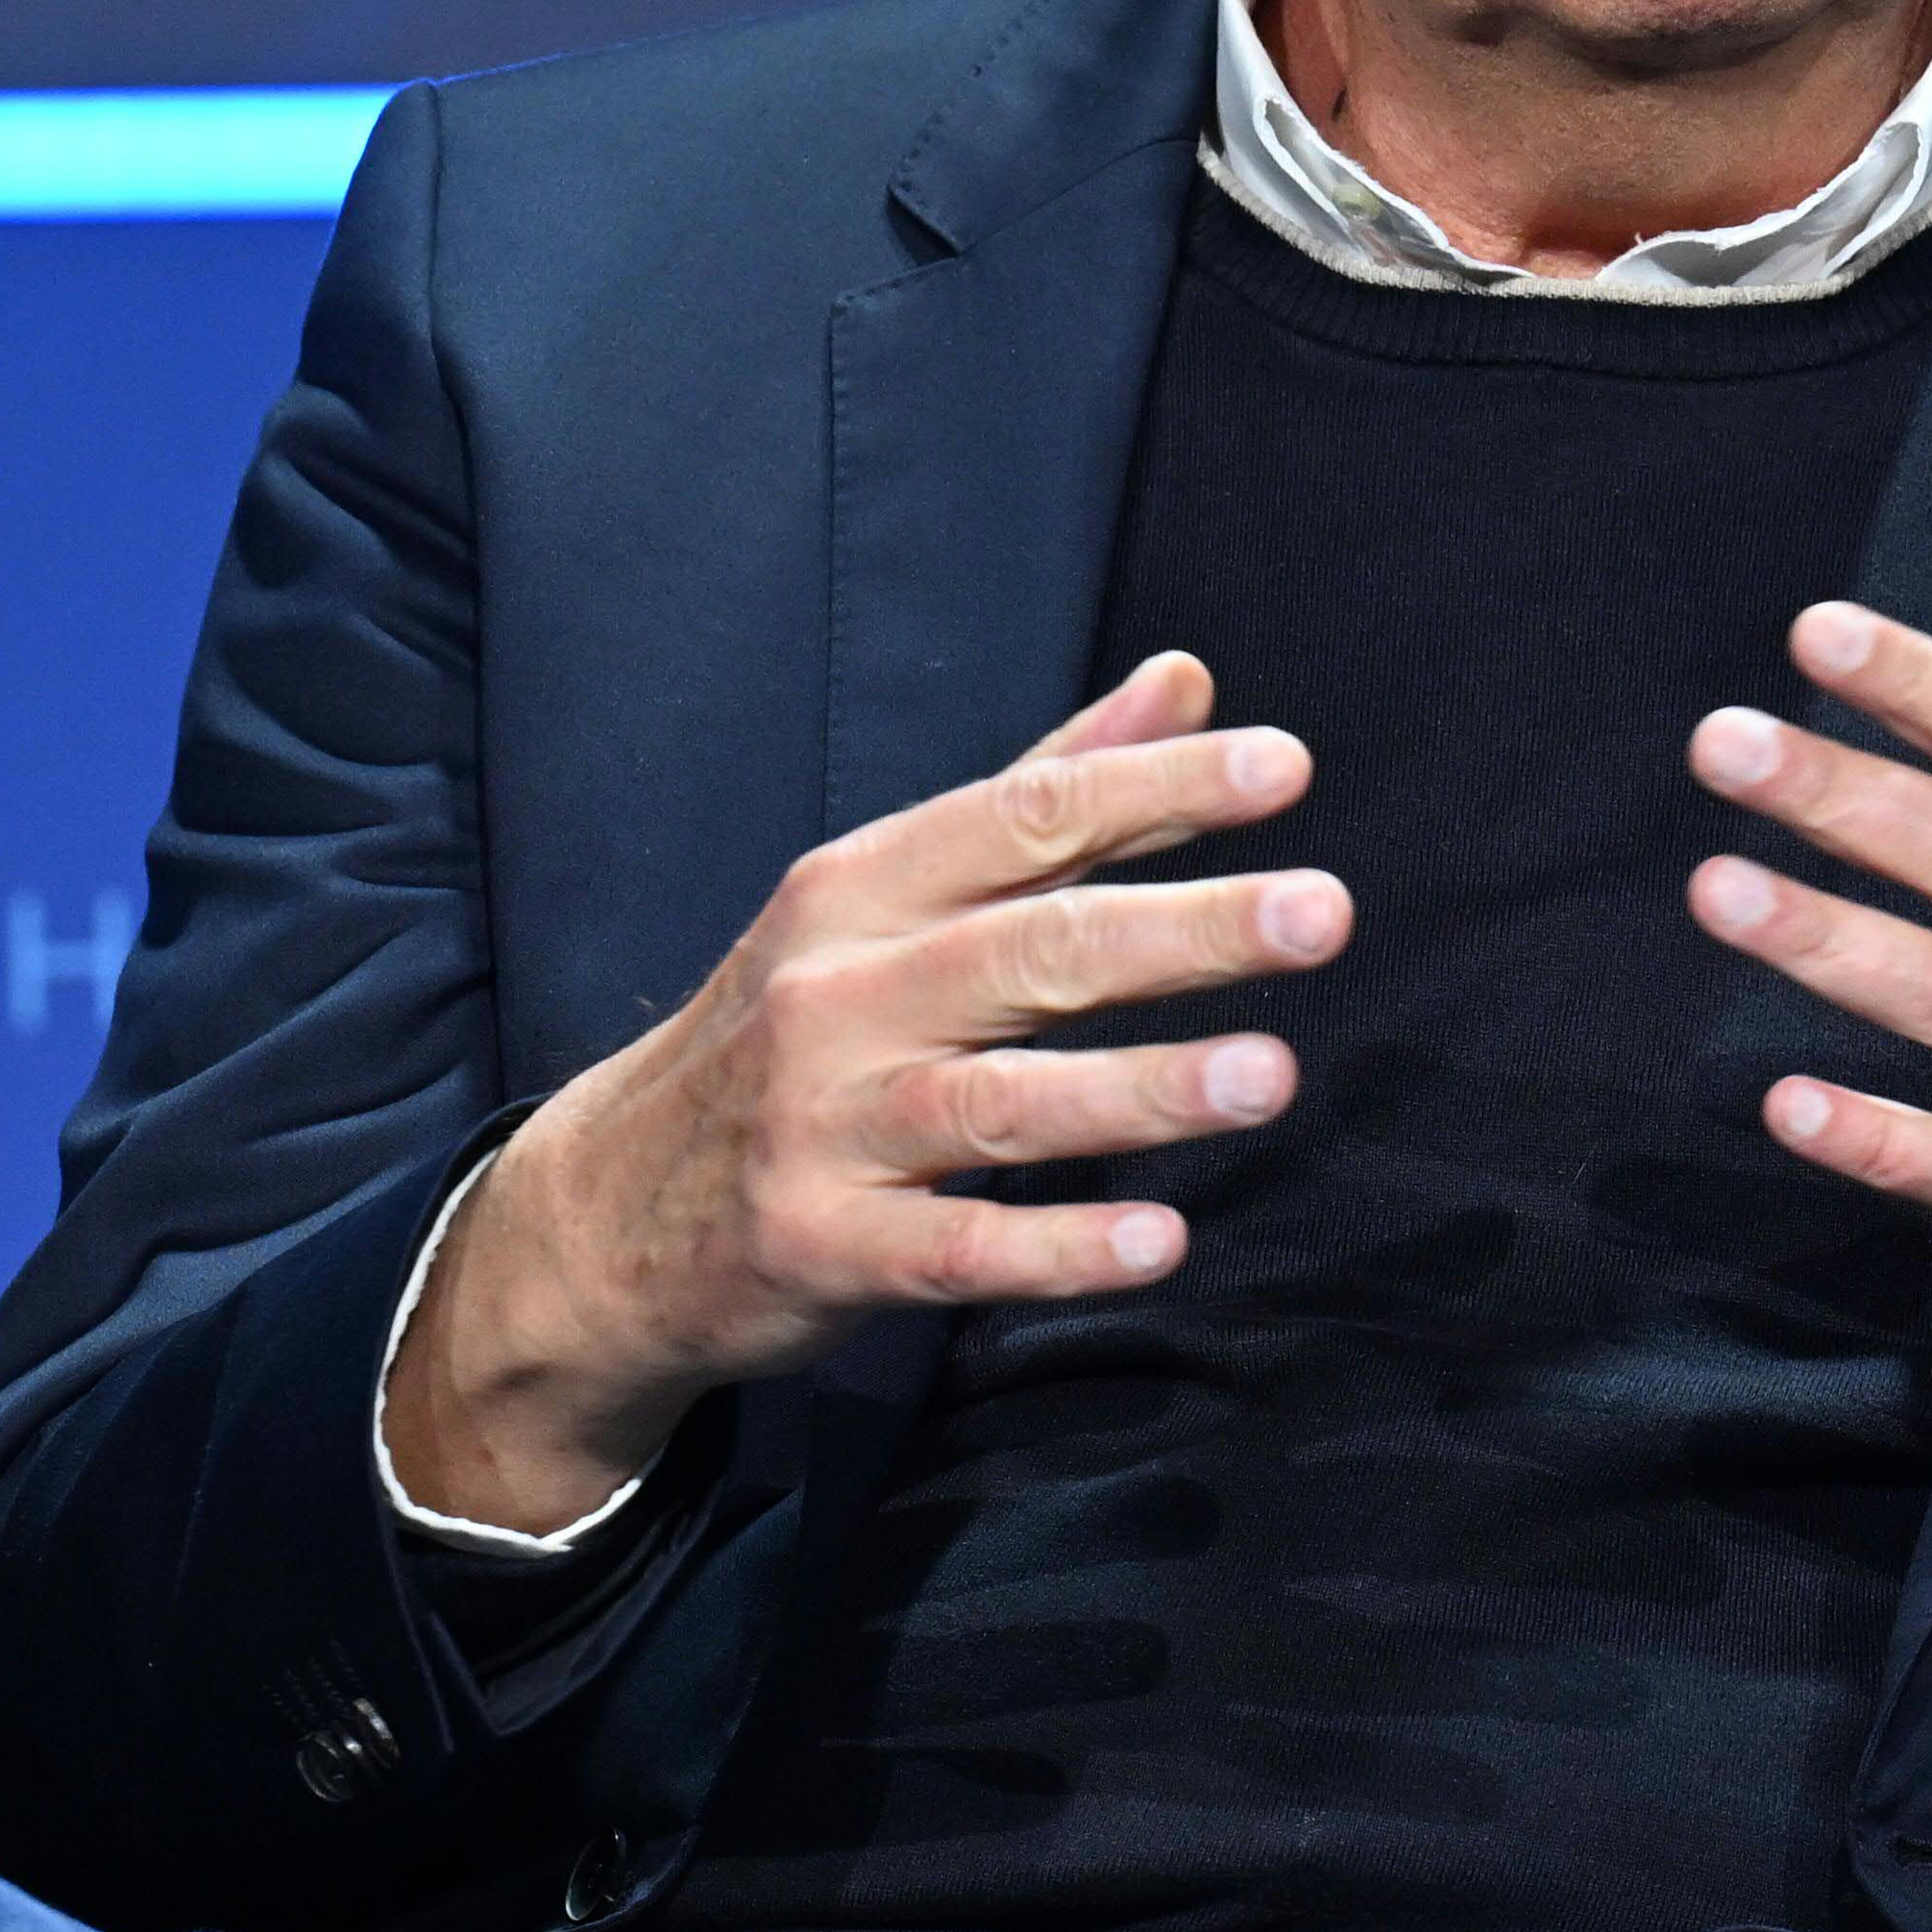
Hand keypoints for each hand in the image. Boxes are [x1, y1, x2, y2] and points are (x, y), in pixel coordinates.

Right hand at [384, 652, 1349, 1532]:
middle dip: (1185, 928)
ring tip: (1272, 1077)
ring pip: (1002, 1102)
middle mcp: (839, 992)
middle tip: (1324, 912)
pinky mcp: (820, 1247)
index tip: (1288, 766)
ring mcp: (824, 1126)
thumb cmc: (797, 1027)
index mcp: (865, 887)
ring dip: (1142, 1090)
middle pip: (1034, 949)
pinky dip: (1056, 1249)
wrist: (607, 1211)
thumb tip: (1189, 681)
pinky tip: (1162, 1240)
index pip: (1028, 815)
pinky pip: (954, 1250)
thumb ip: (1049, 791)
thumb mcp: (891, 895)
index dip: (1159, 788)